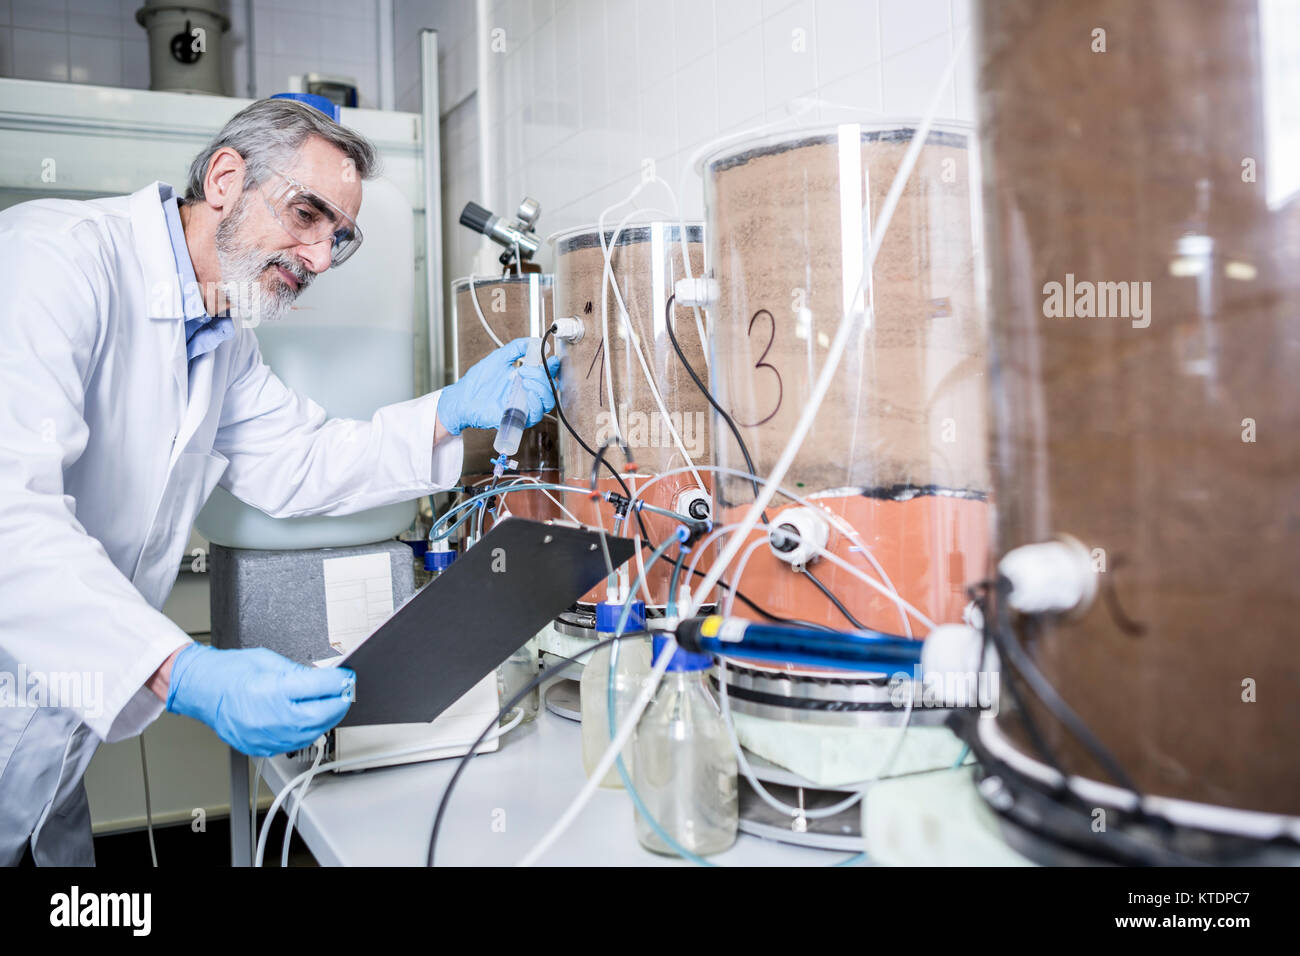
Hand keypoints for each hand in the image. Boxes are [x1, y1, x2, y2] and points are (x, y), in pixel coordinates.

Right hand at [165, 645, 354, 756]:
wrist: (201, 690)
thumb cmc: (229, 673)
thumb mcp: (270, 661)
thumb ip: (300, 672)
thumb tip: (325, 679)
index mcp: (275, 691)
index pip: (323, 688)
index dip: (341, 682)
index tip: (347, 678)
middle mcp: (273, 718)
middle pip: (323, 714)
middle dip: (338, 702)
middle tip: (344, 691)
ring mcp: (268, 736)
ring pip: (313, 732)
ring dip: (326, 719)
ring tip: (328, 704)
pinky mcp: (263, 747)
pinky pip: (295, 742)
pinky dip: (307, 731)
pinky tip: (308, 719)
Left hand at [437, 337, 560, 434]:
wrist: (464, 398)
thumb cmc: (478, 381)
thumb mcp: (500, 357)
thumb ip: (518, 347)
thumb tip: (536, 341)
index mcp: (526, 379)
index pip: (548, 373)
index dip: (553, 366)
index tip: (551, 358)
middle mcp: (528, 393)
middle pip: (551, 386)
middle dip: (543, 375)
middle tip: (525, 369)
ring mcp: (525, 406)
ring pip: (548, 400)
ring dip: (541, 387)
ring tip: (524, 379)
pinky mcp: (520, 417)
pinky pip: (537, 413)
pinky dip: (535, 402)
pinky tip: (525, 392)